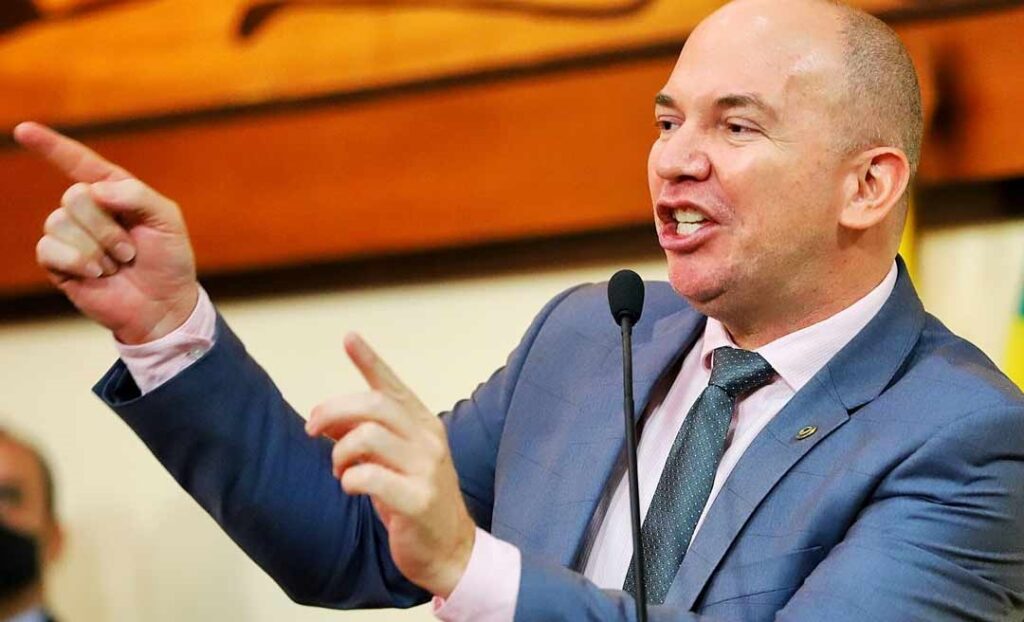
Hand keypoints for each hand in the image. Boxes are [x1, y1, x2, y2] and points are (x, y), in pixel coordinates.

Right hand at [15, 122, 198, 343]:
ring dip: (97, 249)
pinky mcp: (57, 262)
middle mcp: (88, 209)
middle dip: (108, 227)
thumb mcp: (167, 220)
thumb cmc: (168, 260)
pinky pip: (49, 249)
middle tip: (131, 251)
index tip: (24, 130)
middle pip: (75, 196)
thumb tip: (94, 190)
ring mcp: (70, 235)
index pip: (79, 162)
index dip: (52, 146)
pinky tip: (98, 275)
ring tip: (117, 265)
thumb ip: (137, 195)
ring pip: (61, 222)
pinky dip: (79, 262)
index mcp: (114, 191)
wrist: (163, 305)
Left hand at [306, 333, 475, 597]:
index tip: (349, 338)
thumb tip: (326, 421)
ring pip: (367, 437)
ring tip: (339, 470)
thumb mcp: (394, 461)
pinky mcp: (418, 499)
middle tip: (312, 430)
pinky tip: (351, 487)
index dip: (370, 360)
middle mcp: (428, 439)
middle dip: (332, 412)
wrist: (450, 550)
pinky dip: (350, 479)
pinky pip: (370, 477)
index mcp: (423, 424)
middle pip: (373, 405)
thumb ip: (365, 437)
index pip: (392, 385)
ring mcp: (426, 468)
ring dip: (340, 452)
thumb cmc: (415, 501)